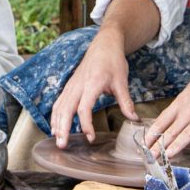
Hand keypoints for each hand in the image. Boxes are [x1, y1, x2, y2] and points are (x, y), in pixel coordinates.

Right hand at [49, 34, 134, 148]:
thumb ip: (126, 102)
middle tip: (62, 145)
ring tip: (58, 140)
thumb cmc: (113, 61)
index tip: (90, 137)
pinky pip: (59, 102)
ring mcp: (72, 85)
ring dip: (57, 123)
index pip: (84, 108)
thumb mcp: (122, 81)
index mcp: (92, 83)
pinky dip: (56, 115)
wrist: (104, 44)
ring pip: (59, 106)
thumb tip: (134, 119)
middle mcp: (79, 85)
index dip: (86, 124)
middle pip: (66, 109)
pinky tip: (56, 127)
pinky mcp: (70, 85)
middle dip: (63, 128)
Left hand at [146, 59, 189, 157]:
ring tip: (168, 156)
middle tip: (151, 157)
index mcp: (181, 103)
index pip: (162, 120)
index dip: (152, 134)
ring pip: (188, 133)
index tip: (144, 144)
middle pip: (172, 131)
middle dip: (160, 145)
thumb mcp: (189, 90)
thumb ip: (180, 106)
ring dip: (177, 146)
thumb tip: (169, 118)